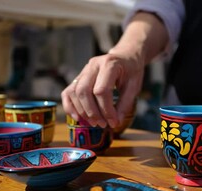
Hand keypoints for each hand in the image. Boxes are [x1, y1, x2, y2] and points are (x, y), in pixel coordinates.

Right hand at [62, 12, 168, 127]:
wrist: (126, 56)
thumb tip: (114, 122)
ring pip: (74, 92)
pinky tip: (78, 118)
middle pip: (84, 91)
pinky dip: (70, 106)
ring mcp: (84, 70)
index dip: (106, 110)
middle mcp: (93, 65)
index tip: (113, 122)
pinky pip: (67, 92)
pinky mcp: (78, 77)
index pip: (101, 90)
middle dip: (92, 112)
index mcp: (109, 64)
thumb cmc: (131, 71)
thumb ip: (124, 104)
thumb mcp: (134, 87)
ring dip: (82, 111)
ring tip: (94, 122)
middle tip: (102, 124)